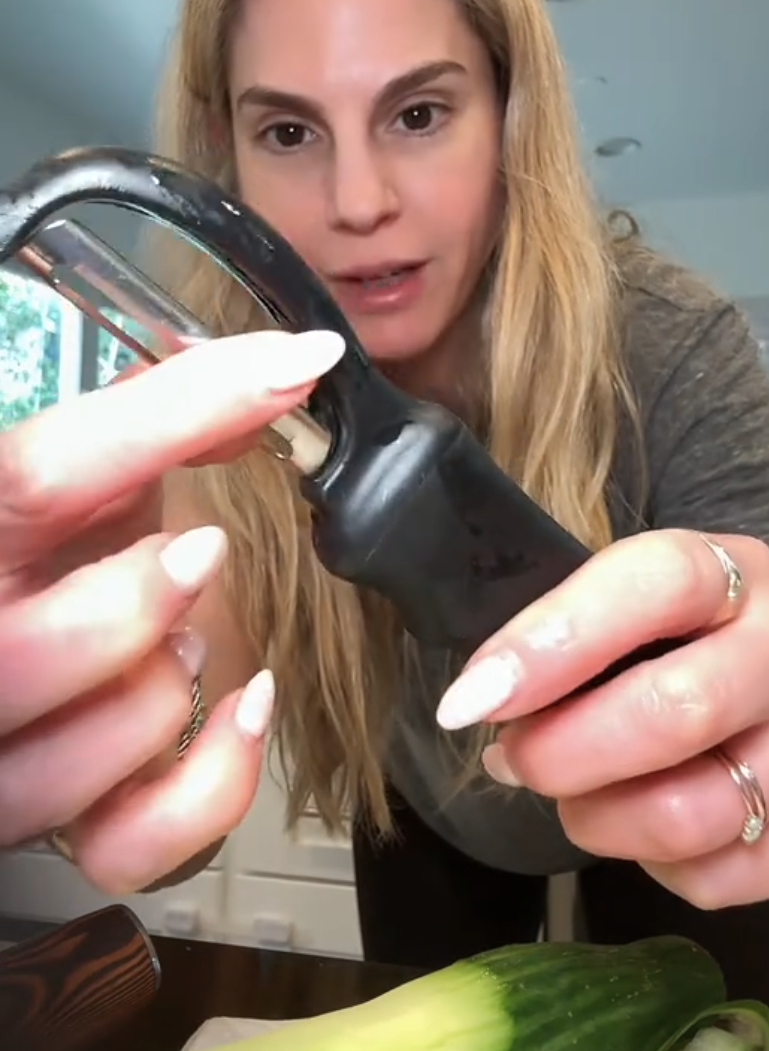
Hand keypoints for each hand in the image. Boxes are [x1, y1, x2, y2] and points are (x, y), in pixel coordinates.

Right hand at [0, 327, 343, 891]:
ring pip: (103, 744)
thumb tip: (283, 371)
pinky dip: (217, 781)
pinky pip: (136, 847)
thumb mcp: (73, 483)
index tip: (298, 363)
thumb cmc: (33, 561)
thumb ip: (154, 426)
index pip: (42, 474)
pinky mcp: (54, 841)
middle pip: (44, 650)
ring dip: (171, 681)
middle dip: (144, 597)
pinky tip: (246, 709)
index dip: (183, 410)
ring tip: (182, 641)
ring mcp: (2, 762)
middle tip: (194, 556)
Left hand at [436, 529, 768, 907]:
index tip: (475, 695)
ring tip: (573, 799)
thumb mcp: (662, 606)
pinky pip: (714, 878)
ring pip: (688, 814)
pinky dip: (653, 864)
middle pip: (675, 712)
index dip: (556, 639)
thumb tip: (485, 700)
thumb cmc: (709, 645)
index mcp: (736, 574)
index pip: (656, 584)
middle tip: (513, 759)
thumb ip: (585, 634)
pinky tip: (643, 828)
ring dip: (597, 819)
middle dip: (563, 751)